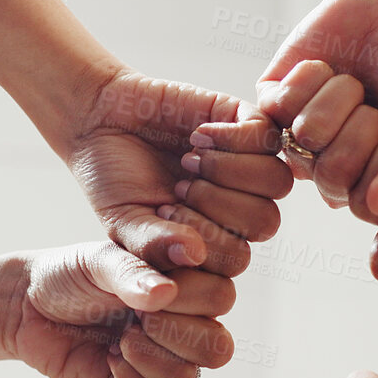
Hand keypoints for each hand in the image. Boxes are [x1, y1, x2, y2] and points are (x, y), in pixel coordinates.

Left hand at [5, 243, 236, 377]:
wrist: (28, 307)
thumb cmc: (70, 274)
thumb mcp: (100, 260)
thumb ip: (134, 270)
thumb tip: (166, 291)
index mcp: (187, 285)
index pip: (222, 295)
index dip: (192, 292)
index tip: (152, 280)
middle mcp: (184, 325)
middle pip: (218, 346)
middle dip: (176, 331)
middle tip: (137, 316)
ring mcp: (163, 361)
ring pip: (189, 376)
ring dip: (150, 356)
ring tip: (120, 338)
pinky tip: (108, 357)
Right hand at [69, 70, 290, 276]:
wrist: (100, 119)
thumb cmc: (113, 178)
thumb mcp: (124, 222)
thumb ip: (153, 248)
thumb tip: (194, 255)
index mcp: (214, 241)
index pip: (237, 259)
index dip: (204, 242)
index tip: (162, 214)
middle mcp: (238, 207)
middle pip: (264, 223)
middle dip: (215, 206)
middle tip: (176, 187)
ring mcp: (248, 165)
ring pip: (276, 183)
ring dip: (227, 172)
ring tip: (189, 160)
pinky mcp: (248, 123)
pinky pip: (268, 138)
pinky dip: (232, 138)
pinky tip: (197, 135)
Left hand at [199, 62, 377, 217]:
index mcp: (370, 184)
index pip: (366, 205)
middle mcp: (329, 169)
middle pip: (332, 175)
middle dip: (363, 126)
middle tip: (373, 105)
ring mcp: (297, 138)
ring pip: (306, 136)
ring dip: (339, 97)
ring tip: (353, 84)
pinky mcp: (271, 102)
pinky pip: (279, 104)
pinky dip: (311, 77)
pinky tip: (325, 68)